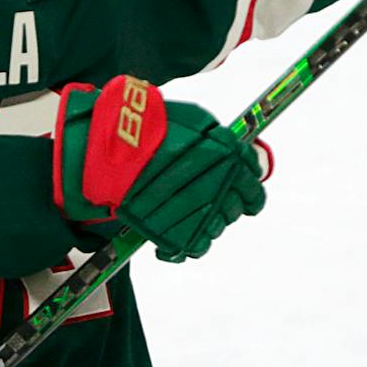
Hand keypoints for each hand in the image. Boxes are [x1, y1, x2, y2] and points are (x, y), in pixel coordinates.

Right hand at [52, 77, 267, 261]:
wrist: (113, 153)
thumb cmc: (148, 130)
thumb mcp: (194, 119)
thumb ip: (218, 138)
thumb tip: (236, 150)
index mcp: (229, 159)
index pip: (253, 187)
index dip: (250, 192)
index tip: (245, 194)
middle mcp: (221, 188)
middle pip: (235, 209)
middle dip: (225, 204)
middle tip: (205, 197)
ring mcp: (201, 214)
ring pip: (216, 228)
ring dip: (206, 222)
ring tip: (184, 212)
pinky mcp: (179, 235)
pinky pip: (196, 246)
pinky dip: (189, 243)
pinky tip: (177, 233)